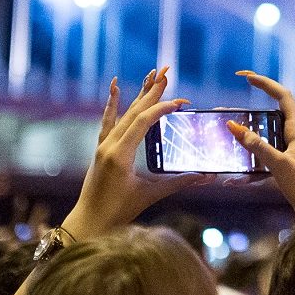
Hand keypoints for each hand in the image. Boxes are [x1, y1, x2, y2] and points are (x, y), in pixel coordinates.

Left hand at [61, 70, 210, 239]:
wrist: (88, 222)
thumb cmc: (118, 212)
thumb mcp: (150, 195)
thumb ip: (179, 183)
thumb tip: (205, 177)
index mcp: (120, 154)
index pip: (143, 122)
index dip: (162, 108)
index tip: (181, 102)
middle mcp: (109, 145)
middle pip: (134, 111)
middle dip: (152, 92)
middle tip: (166, 72)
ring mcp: (103, 145)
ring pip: (123, 113)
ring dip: (138, 94)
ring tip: (151, 75)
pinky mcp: (101, 149)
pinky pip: (108, 121)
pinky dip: (113, 104)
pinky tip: (115, 88)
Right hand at [228, 71, 294, 214]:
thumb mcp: (277, 164)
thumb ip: (257, 146)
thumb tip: (235, 127)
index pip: (283, 96)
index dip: (265, 84)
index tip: (246, 77)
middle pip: (274, 112)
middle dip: (252, 109)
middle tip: (230, 110)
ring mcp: (293, 149)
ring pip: (268, 134)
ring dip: (250, 136)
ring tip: (230, 137)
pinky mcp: (289, 162)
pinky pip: (267, 154)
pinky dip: (253, 159)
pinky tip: (238, 175)